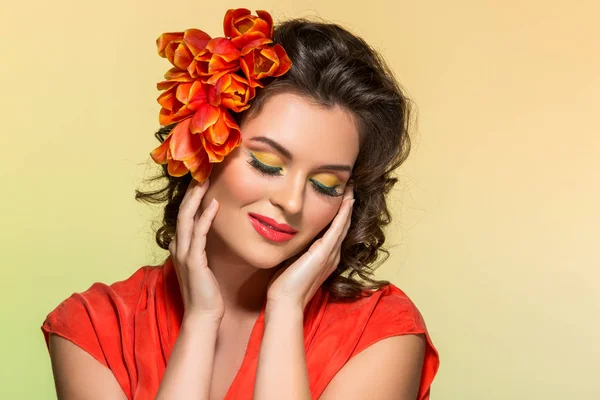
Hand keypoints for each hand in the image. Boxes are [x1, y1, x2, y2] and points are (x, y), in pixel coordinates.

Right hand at [168, 178, 224, 320]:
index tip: (200, 181)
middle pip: (182, 212)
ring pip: (187, 219)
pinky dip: (205, 218)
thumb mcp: (201, 267)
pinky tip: (214, 205)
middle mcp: (178, 247)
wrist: (202, 315)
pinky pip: (199, 234)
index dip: (190, 198)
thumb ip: (199, 250)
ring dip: (196, 198)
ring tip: (205, 180)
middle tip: (201, 172)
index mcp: (180, 248)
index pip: (183, 217)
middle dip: (191, 192)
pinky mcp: (193, 261)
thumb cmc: (206, 292)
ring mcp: (184, 254)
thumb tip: (202, 237)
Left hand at [266, 185, 354, 309]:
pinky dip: (343, 213)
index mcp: (326, 257)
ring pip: (343, 224)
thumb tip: (290, 234)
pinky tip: (347, 200)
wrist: (285, 301)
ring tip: (351, 189)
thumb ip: (298, 249)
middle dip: (347, 206)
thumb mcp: (293, 261)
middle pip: (344, 225)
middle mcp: (332, 255)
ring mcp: (330, 254)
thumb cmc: (285, 284)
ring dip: (348, 205)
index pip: (336, 231)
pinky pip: (338, 228)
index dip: (340, 214)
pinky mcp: (324, 252)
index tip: (340, 197)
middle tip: (350, 187)